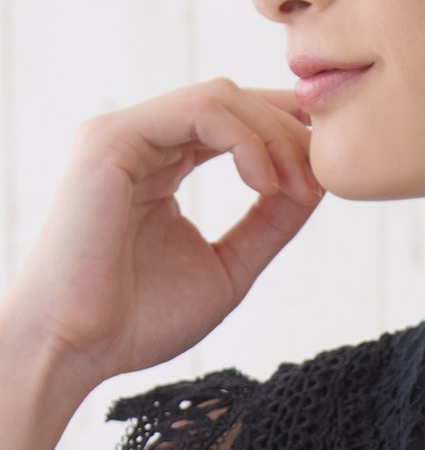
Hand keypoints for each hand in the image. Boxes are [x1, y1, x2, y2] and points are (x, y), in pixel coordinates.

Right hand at [3, 78, 323, 387]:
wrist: (74, 352)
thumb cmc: (138, 320)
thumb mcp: (230, 265)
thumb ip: (271, 222)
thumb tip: (318, 183)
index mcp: (162, 162)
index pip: (236, 120)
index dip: (287, 134)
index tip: (325, 172)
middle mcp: (142, 140)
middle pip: (237, 100)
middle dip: (290, 135)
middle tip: (318, 183)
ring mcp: (123, 134)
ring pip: (223, 96)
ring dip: (274, 137)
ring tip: (294, 188)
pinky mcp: (112, 140)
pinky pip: (200, 111)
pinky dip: (246, 140)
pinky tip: (265, 183)